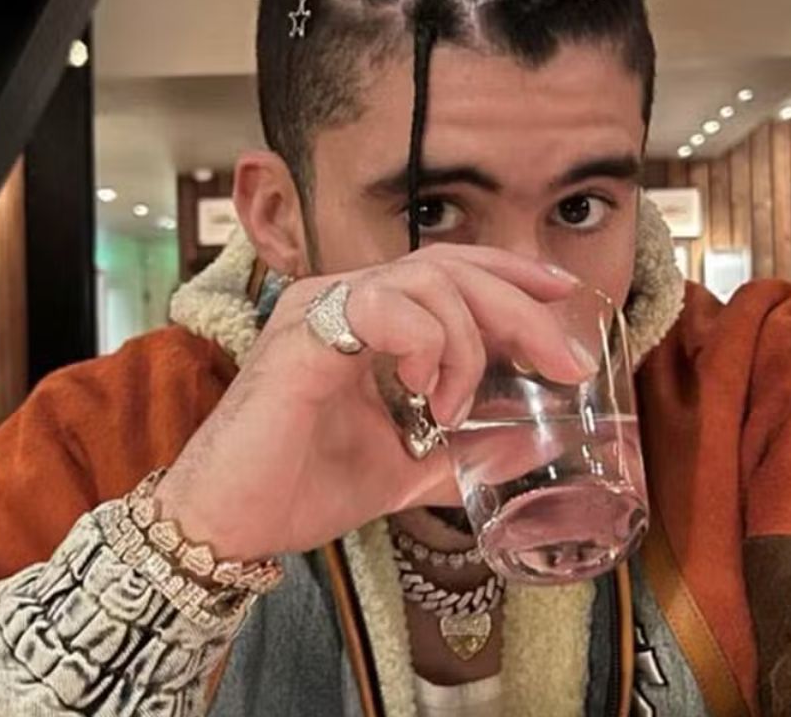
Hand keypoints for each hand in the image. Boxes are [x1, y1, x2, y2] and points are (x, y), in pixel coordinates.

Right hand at [154, 244, 593, 559]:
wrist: (226, 525)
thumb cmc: (298, 486)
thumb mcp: (406, 468)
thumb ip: (466, 452)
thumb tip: (537, 443)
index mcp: (363, 319)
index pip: (448, 269)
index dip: (509, 272)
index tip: (563, 291)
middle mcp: (339, 299)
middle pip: (450, 266)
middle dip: (520, 307)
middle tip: (563, 360)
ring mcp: (316, 311)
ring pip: (425, 279)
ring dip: (467, 342)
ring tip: (456, 406)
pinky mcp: (300, 339)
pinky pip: (381, 307)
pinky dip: (424, 345)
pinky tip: (422, 392)